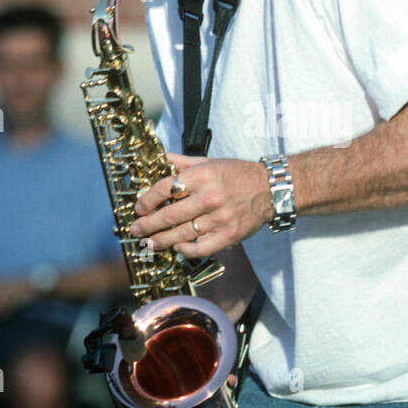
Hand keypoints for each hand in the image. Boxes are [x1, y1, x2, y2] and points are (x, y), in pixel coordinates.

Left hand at [129, 154, 272, 256]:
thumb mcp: (211, 162)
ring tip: (149, 243)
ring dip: (162, 240)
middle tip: (136, 229)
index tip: (139, 207)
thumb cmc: (238, 174)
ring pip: (183, 233)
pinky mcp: (229, 235)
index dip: (149, 199)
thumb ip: (184, 162)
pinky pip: (202, 247)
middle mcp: (210, 197)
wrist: (271, 189)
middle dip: (149, 224)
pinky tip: (177, 247)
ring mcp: (220, 218)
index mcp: (203, 176)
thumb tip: (162, 158)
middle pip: (171, 214)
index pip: (167, 187)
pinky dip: (187, 250)